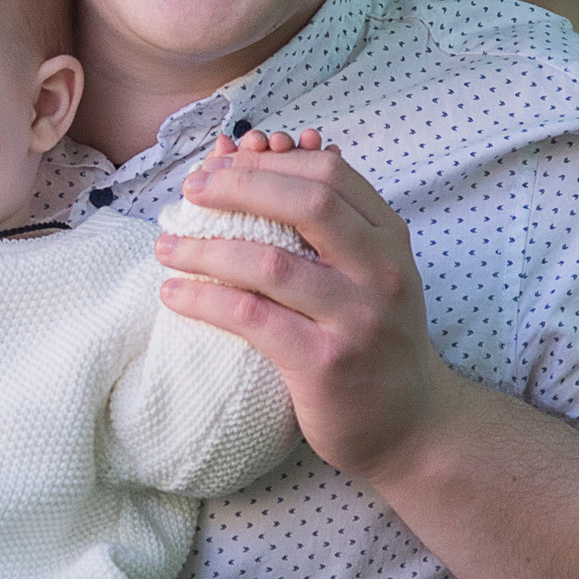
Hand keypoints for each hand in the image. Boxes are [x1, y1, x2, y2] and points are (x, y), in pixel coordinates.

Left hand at [153, 128, 455, 484]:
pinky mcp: (326, 362)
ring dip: (205, 247)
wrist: (412, 424)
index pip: (329, 174)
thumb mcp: (367, 270)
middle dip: (238, 186)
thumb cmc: (374, 337)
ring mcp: (357, 317)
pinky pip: (252, 317)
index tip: (222, 163)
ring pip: (270, 262)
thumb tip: (252, 153)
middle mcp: (381, 271)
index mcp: (388, 238)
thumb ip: (324, 221)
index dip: (270, 162)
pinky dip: (205, 298)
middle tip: (190, 190)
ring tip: (166, 247)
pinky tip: (175, 293)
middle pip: (306, 203)